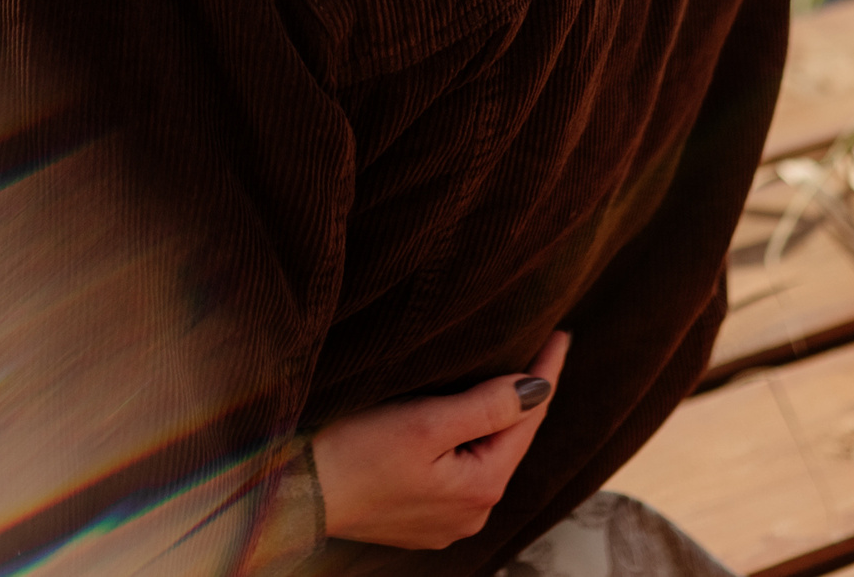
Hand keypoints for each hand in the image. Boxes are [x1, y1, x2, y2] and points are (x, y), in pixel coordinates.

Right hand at [312, 331, 571, 549]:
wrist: (292, 493)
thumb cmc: (351, 454)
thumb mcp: (425, 422)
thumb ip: (486, 406)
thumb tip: (537, 388)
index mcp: (481, 488)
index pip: (527, 418)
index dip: (546, 373)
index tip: (561, 333)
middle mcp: (470, 512)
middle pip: (507, 440)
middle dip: (521, 397)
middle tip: (537, 349)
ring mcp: (444, 520)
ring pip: (481, 456)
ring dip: (490, 420)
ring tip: (502, 380)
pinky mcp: (416, 518)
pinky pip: (456, 472)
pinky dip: (462, 442)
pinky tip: (456, 421)